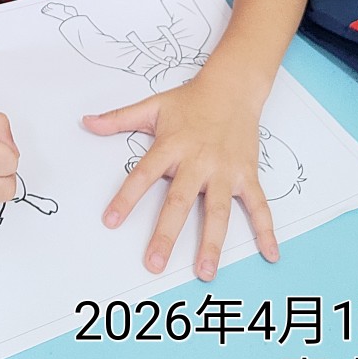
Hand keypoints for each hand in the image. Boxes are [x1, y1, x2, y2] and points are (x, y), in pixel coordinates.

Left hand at [82, 78, 278, 280]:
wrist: (232, 86)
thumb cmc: (190, 100)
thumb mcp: (152, 106)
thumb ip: (119, 118)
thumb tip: (87, 122)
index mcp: (172, 145)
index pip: (144, 174)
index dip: (126, 198)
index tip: (110, 221)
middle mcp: (198, 160)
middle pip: (179, 200)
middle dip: (166, 233)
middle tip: (154, 263)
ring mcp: (224, 170)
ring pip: (218, 210)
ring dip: (212, 242)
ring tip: (204, 271)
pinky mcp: (247, 174)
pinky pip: (258, 205)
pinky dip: (266, 229)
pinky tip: (270, 254)